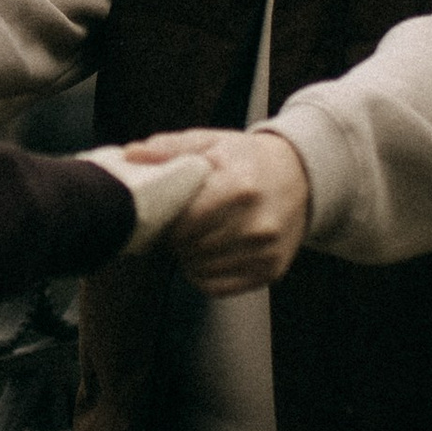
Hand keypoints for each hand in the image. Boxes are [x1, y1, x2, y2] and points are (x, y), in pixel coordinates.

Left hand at [119, 126, 311, 295]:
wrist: (301, 175)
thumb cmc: (246, 159)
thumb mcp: (209, 143)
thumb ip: (168, 149)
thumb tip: (130, 154)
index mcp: (238, 188)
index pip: (183, 223)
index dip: (167, 220)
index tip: (166, 212)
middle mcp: (256, 224)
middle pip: (190, 248)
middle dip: (176, 238)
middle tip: (180, 224)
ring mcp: (266, 251)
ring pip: (199, 270)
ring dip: (188, 257)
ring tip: (196, 236)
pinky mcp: (271, 271)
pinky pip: (217, 287)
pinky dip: (204, 274)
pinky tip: (208, 253)